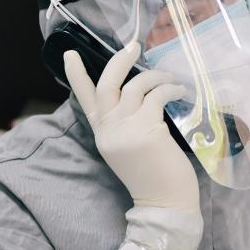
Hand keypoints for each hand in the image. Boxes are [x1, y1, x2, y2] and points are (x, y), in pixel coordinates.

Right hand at [63, 43, 199, 212]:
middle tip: (133, 46)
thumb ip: (125, 124)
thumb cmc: (153, 177)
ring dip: (155, 76)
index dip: (76, 75)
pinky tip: (179, 90)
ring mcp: (126, 130)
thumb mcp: (129, 149)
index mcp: (102, 135)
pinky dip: (169, 88)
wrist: (165, 204)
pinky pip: (156, 96)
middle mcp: (109, 131)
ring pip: (135, 86)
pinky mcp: (147, 129)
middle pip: (106, 85)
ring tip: (170, 78)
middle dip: (119, 61)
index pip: (84, 100)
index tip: (70, 54)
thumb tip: (139, 94)